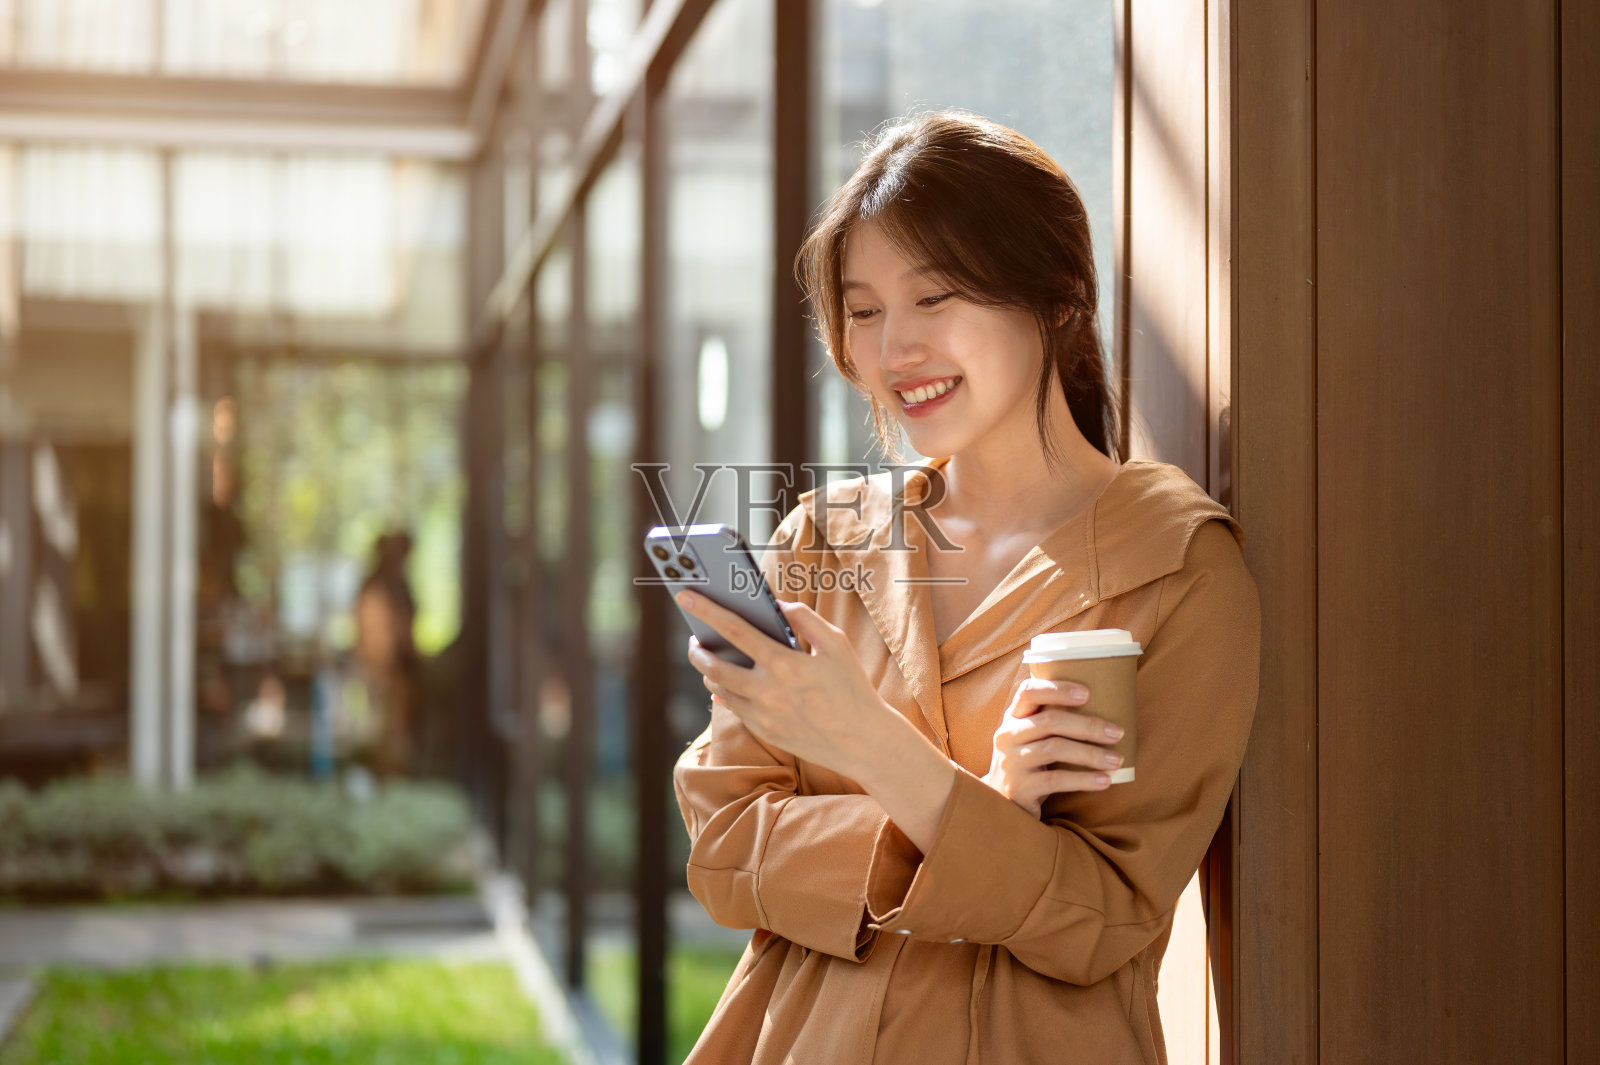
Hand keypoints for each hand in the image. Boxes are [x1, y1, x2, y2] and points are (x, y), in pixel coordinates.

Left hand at [679, 591, 896, 779]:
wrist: (863, 741)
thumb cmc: (852, 687)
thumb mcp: (836, 643)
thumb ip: (804, 618)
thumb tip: (776, 605)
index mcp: (784, 663)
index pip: (734, 629)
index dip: (706, 610)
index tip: (685, 596)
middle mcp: (767, 691)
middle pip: (714, 666)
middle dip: (697, 649)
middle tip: (693, 638)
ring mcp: (763, 715)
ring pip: (719, 689)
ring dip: (708, 671)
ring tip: (708, 658)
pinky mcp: (765, 732)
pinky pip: (734, 708)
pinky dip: (725, 692)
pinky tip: (723, 684)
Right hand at [983, 679, 1124, 817]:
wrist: (1003, 807)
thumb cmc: (1030, 766)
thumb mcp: (1032, 740)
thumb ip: (1052, 724)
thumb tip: (1106, 706)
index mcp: (1013, 718)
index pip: (1028, 692)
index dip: (1057, 689)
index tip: (1087, 693)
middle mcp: (1007, 736)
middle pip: (1049, 722)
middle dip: (1088, 726)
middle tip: (1118, 733)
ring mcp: (1010, 762)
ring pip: (1054, 749)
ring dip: (1090, 753)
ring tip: (1116, 760)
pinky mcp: (1018, 788)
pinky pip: (1055, 780)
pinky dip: (1083, 780)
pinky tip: (1104, 781)